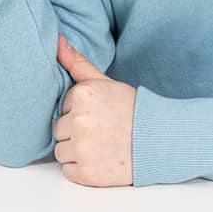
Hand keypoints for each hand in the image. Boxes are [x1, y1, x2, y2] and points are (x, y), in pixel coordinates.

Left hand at [53, 34, 135, 187]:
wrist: (156, 140)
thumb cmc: (130, 109)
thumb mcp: (105, 81)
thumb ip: (77, 62)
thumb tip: (56, 39)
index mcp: (82, 95)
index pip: (64, 106)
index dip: (80, 111)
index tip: (99, 113)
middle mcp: (79, 120)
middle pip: (59, 129)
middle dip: (76, 131)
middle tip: (101, 130)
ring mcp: (81, 147)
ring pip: (60, 150)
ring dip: (76, 150)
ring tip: (101, 144)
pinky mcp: (84, 172)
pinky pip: (68, 169)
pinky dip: (81, 168)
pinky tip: (100, 159)